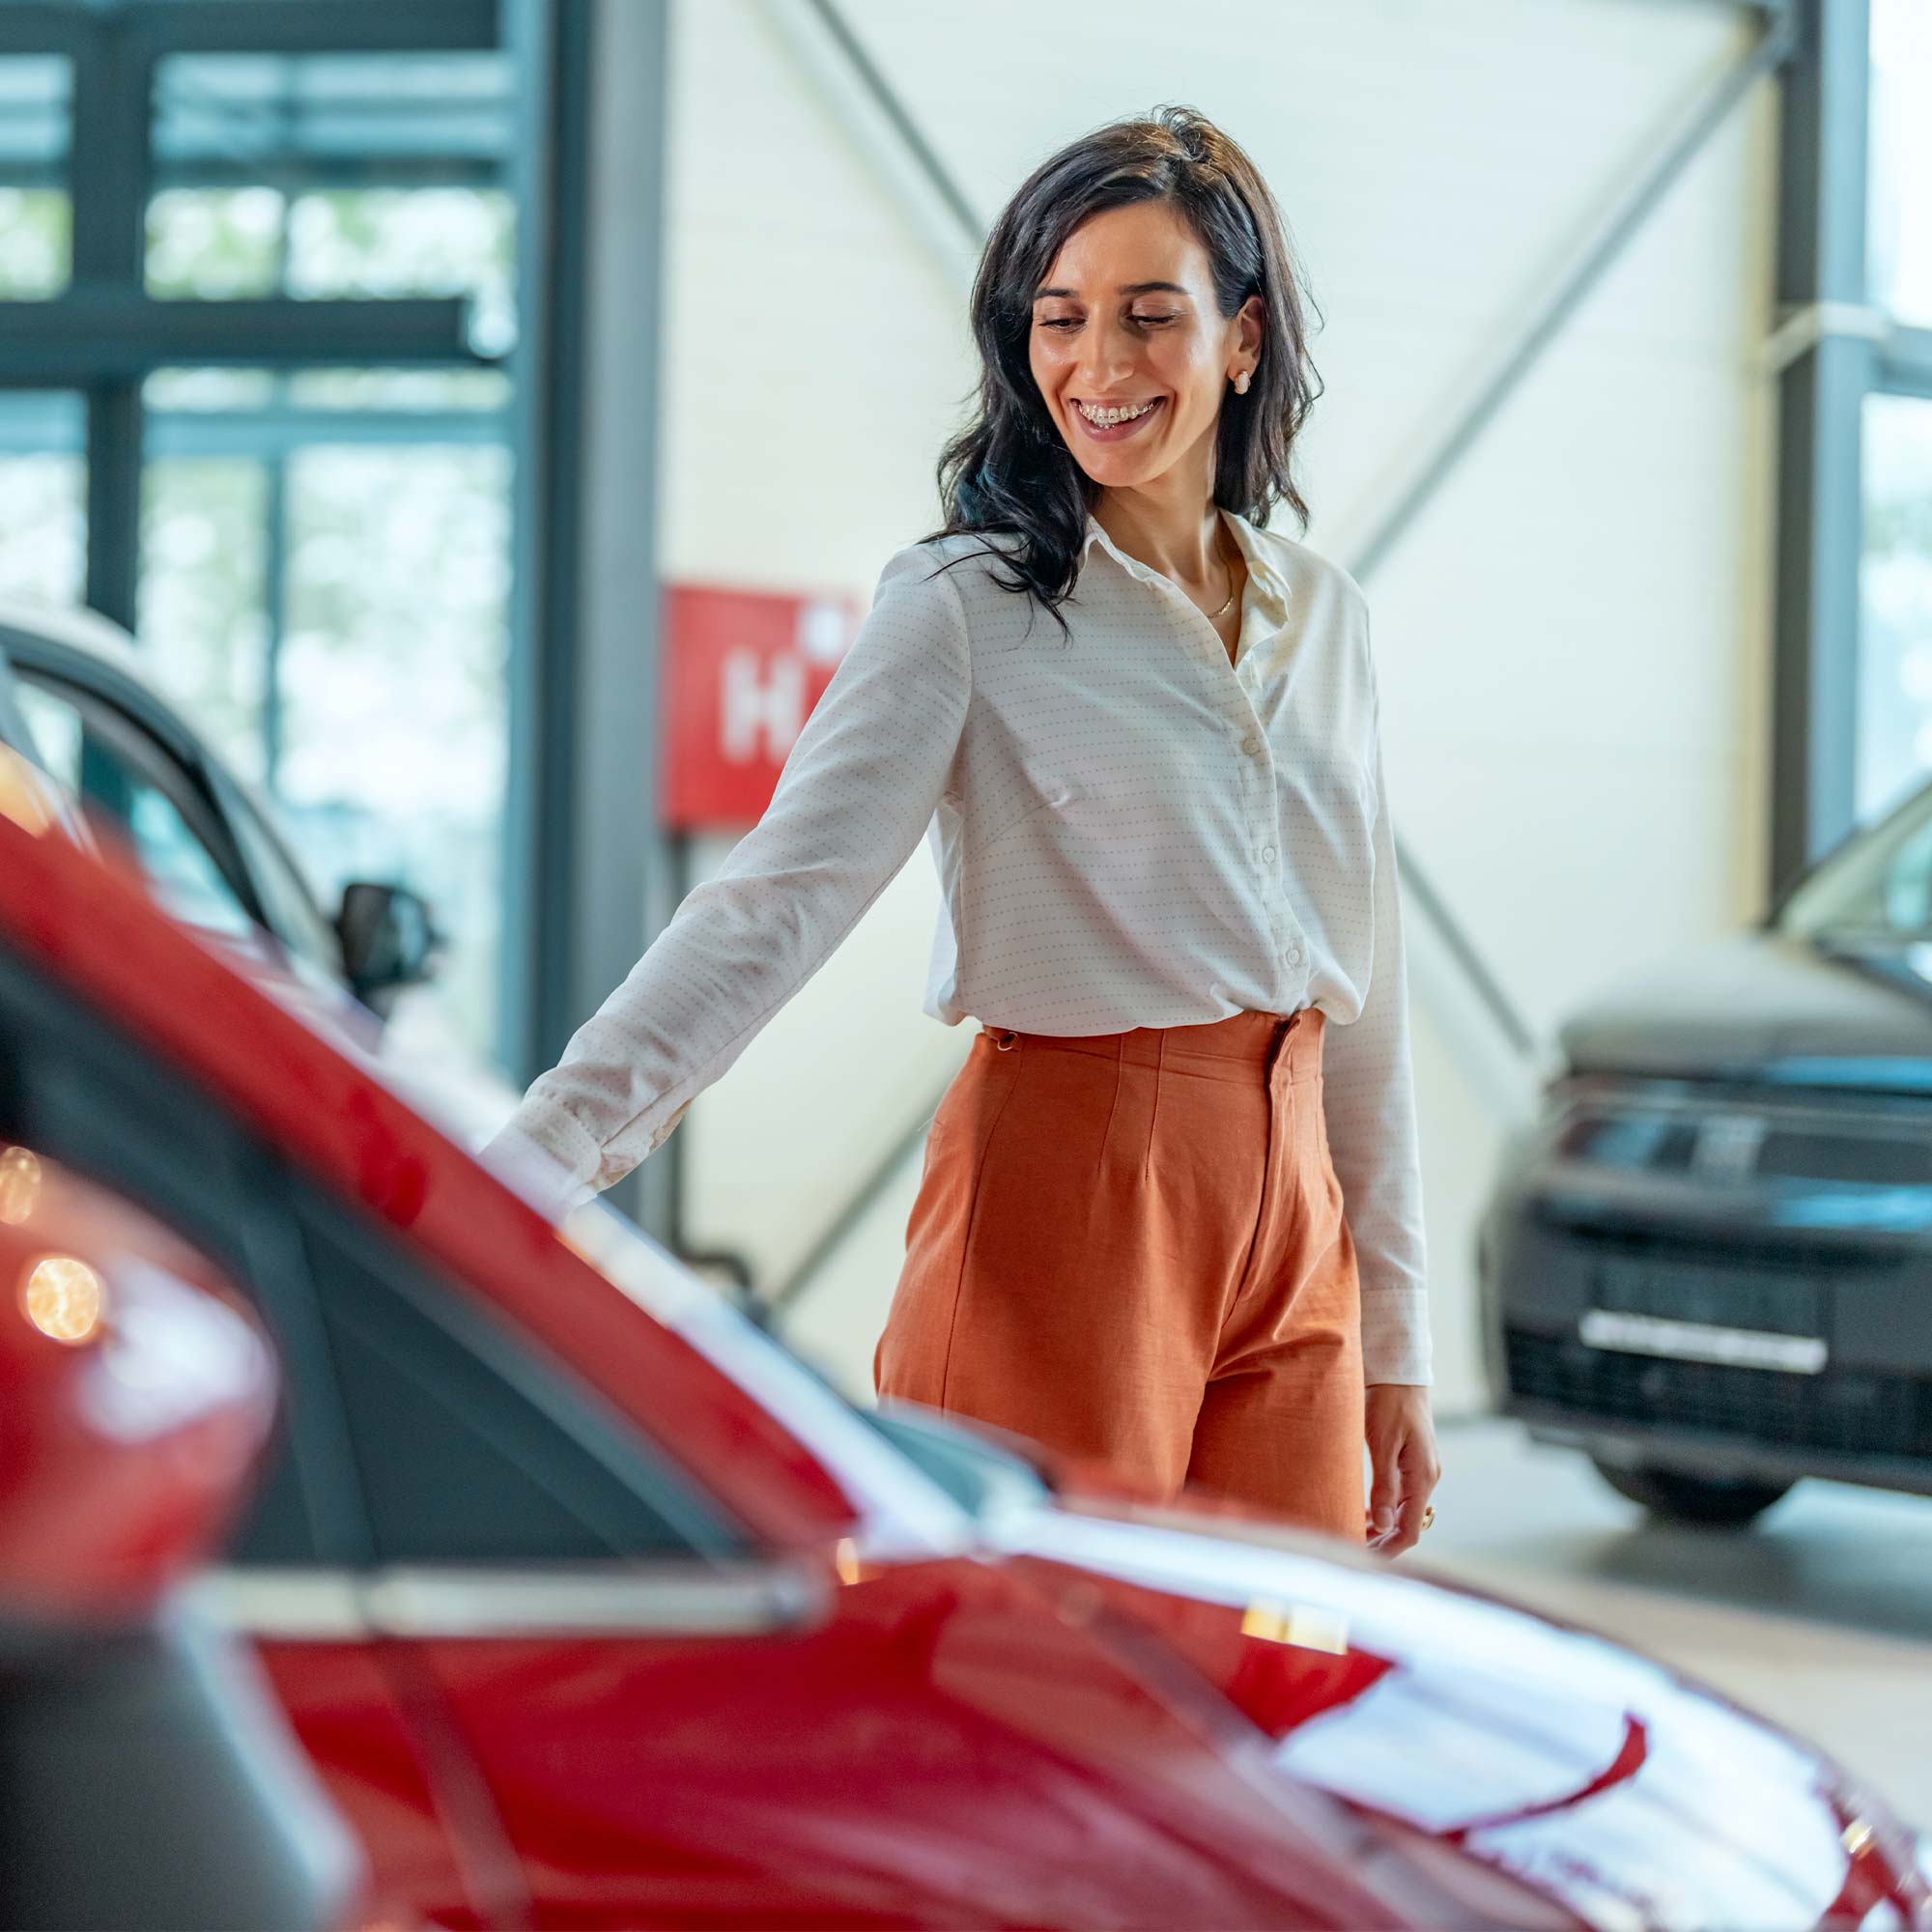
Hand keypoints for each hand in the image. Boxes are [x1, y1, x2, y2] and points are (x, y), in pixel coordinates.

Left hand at [1364, 1383, 1439, 1555]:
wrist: (1399, 1374)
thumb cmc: (1389, 1403)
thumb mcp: (1382, 1443)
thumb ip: (1384, 1485)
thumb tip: (1382, 1524)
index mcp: (1423, 1477)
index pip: (1411, 1529)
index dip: (1389, 1549)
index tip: (1364, 1559)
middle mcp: (1426, 1478)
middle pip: (1407, 1524)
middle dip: (1382, 1541)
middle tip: (1351, 1550)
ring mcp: (1421, 1471)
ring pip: (1403, 1511)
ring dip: (1381, 1526)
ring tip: (1352, 1532)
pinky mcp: (1411, 1463)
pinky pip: (1400, 1496)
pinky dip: (1383, 1508)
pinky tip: (1363, 1511)